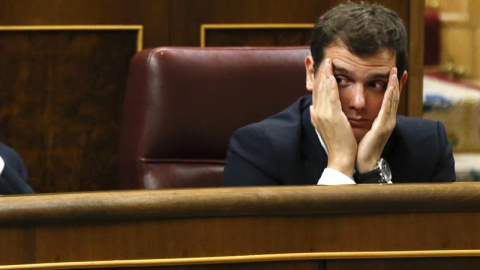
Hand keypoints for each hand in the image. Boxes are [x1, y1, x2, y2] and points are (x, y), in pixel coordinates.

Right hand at [310, 58, 356, 177]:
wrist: (341, 156)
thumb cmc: (337, 143)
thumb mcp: (324, 127)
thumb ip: (317, 117)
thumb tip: (311, 109)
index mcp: (316, 115)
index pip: (316, 93)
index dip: (319, 79)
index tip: (323, 68)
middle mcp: (317, 113)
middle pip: (318, 88)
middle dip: (322, 73)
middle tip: (325, 59)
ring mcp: (324, 114)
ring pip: (324, 90)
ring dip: (327, 75)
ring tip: (329, 62)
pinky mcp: (333, 116)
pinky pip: (331, 97)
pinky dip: (331, 86)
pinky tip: (333, 76)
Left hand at [356, 68, 399, 171]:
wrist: (363, 163)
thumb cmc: (361, 148)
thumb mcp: (365, 129)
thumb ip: (366, 120)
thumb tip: (361, 112)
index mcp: (383, 120)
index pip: (388, 100)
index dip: (391, 87)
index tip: (392, 74)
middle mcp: (388, 120)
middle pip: (393, 97)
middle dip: (395, 82)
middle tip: (396, 68)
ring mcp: (387, 123)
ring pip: (392, 100)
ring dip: (394, 85)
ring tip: (394, 72)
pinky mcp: (382, 127)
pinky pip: (387, 109)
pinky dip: (390, 97)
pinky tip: (391, 87)